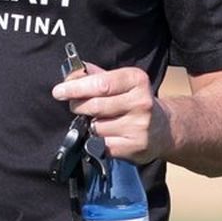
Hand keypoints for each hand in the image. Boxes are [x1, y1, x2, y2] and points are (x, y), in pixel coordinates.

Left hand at [51, 62, 171, 164]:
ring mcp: (140, 126)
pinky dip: (97, 140)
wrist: (162, 129)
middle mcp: (141, 102)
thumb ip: (95, 76)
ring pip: (97, 127)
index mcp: (137, 80)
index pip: (100, 84)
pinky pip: (102, 145)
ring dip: (89, 125)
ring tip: (98, 121)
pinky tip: (106, 134)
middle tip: (74, 105)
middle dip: (78, 106)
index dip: (75, 88)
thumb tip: (71, 73)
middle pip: (95, 105)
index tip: (59, 91)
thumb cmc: (133, 101)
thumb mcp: (120, 82)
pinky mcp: (135, 147)